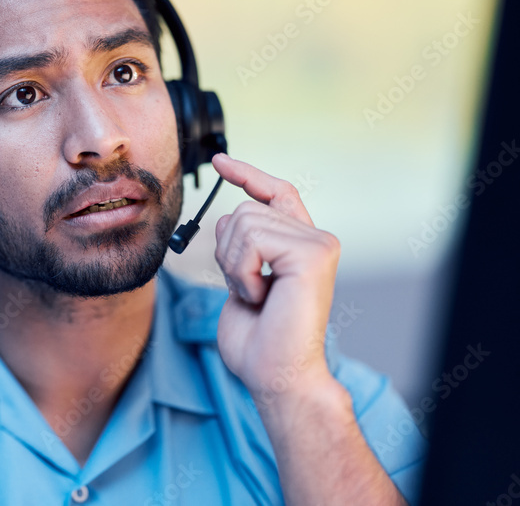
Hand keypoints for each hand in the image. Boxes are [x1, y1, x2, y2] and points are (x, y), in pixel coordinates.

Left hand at [210, 153, 340, 405]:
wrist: (276, 375)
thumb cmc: (258, 341)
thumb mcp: (242, 281)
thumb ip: (242, 247)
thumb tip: (227, 218)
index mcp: (298, 244)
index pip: (274, 193)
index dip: (246, 174)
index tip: (220, 162)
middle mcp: (315, 238)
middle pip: (243, 210)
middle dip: (226, 252)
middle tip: (247, 291)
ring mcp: (318, 243)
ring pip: (243, 222)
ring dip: (234, 265)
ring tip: (256, 296)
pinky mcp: (314, 253)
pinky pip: (252, 239)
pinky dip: (243, 271)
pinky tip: (261, 297)